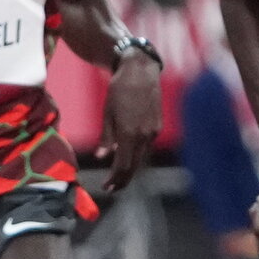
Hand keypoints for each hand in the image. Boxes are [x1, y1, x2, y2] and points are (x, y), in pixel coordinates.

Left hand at [98, 47, 161, 190]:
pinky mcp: (157, 126)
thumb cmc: (119, 90)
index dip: (115, 179)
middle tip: (112, 188)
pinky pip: (146, 146)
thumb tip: (101, 157)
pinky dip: (136, 154)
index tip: (106, 187)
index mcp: (129, 133)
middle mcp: (144, 135)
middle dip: (123, 179)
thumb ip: (106, 137)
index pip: (123, 165)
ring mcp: (153, 131)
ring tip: (118, 175)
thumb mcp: (107, 113)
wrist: (141, 71)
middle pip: (134, 165)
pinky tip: (128, 155)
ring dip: (130, 168)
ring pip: (141, 157)